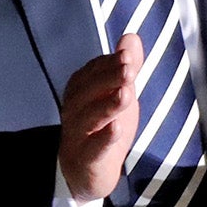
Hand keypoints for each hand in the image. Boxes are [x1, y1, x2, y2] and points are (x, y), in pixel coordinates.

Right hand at [59, 34, 142, 203]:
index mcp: (81, 88)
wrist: (84, 171)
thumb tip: (131, 36)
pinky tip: (117, 129)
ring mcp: (78, 133)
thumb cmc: (102, 126)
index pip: (94, 70)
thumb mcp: (117, 93)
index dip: (111, 63)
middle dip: (109, 78)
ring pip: (91, 117)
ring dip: (108, 105)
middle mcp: (75, 108)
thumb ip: (125, 66)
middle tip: (129, 70)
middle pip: (89, 90)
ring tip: (126, 95)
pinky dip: (104, 138)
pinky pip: (94, 147)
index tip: (128, 55)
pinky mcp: (86, 158)